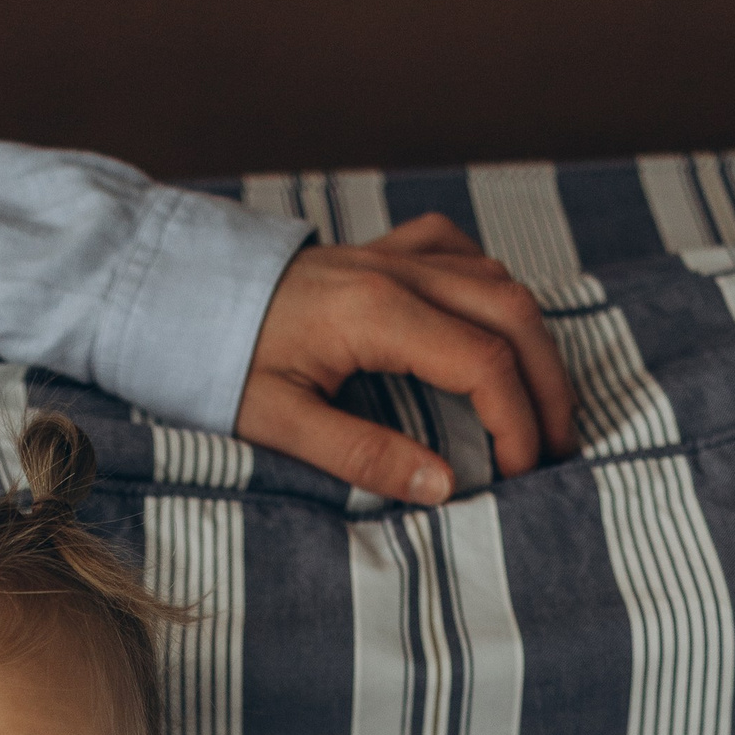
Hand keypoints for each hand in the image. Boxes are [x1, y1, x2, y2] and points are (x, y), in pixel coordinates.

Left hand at [239, 214, 575, 505]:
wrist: (176, 294)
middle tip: (559, 445)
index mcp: (375, 314)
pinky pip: (460, 252)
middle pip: (513, 313)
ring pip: (497, 280)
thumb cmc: (217, 361)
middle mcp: (396, 272)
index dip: (518, 421)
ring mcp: (393, 252)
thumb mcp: (278, 423)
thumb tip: (442, 486)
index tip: (522, 472)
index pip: (483, 362)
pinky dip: (491, 289)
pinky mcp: (381, 248)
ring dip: (529, 341)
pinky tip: (491, 325)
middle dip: (548, 383)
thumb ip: (362, 455)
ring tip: (538, 402)